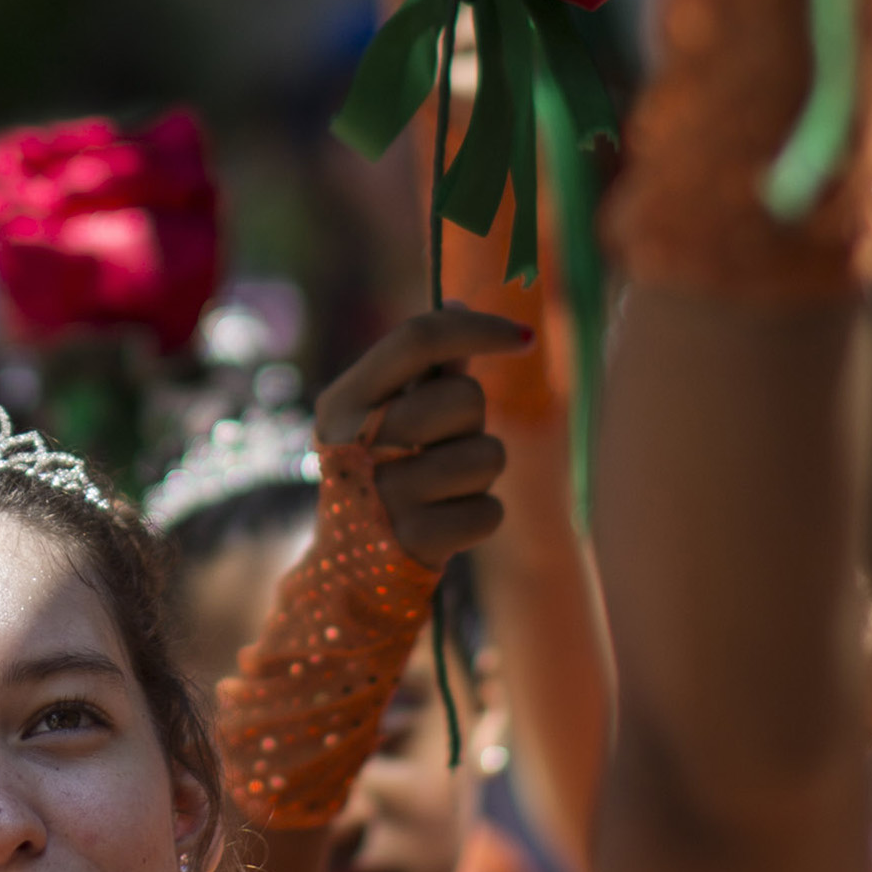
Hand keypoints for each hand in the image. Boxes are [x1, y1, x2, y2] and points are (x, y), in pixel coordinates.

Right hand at [316, 308, 528, 570]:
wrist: (353, 568)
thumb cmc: (383, 473)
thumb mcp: (389, 417)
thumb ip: (426, 368)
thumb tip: (458, 304)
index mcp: (345, 401)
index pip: (416, 338)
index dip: (477, 327)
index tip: (526, 337)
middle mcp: (357, 443)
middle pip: (464, 396)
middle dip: (473, 420)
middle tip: (442, 445)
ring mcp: (386, 495)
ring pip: (489, 455)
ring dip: (481, 471)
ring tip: (443, 488)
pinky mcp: (417, 540)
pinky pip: (491, 510)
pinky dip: (480, 516)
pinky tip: (445, 523)